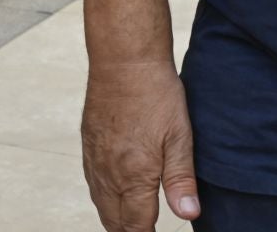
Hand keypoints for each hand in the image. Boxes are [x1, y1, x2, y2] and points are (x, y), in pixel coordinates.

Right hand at [81, 61, 199, 229]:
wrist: (123, 60)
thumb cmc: (155, 94)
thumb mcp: (180, 137)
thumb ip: (181, 179)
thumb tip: (188, 215)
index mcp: (133, 175)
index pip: (137, 225)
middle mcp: (109, 171)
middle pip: (114, 220)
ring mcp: (94, 157)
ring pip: (100, 203)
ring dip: (114, 220)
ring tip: (128, 227)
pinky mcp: (88, 143)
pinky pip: (92, 182)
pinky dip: (102, 198)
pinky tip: (111, 195)